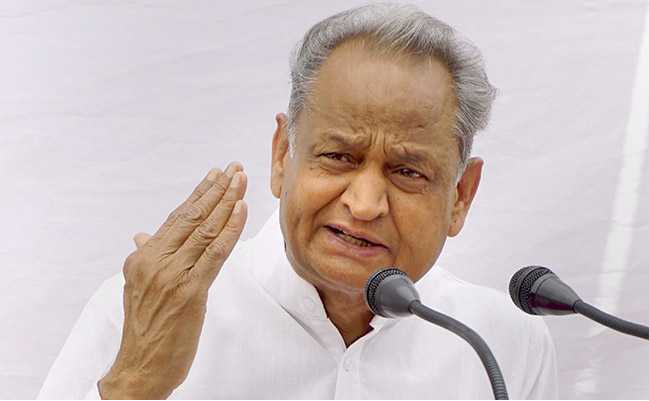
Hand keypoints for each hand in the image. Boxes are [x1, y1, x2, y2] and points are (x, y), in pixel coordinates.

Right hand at [98, 163, 247, 398]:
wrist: (140, 367)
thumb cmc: (145, 328)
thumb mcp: (138, 287)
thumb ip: (146, 257)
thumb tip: (143, 234)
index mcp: (143, 257)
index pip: (176, 217)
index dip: (198, 194)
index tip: (215, 175)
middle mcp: (155, 260)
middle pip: (191, 217)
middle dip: (216, 190)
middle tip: (234, 169)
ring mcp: (171, 275)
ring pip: (204, 230)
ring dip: (226, 202)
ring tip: (241, 181)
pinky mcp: (189, 291)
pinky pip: (214, 253)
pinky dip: (229, 229)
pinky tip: (240, 210)